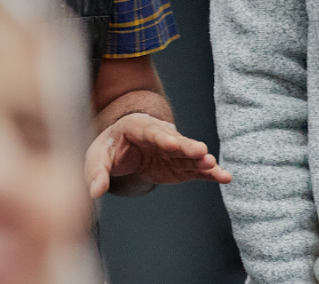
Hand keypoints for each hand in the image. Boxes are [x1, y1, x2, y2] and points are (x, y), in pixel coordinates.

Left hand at [84, 112, 230, 197]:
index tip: (170, 142)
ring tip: (213, 165)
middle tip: (200, 151)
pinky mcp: (180, 165)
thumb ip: (96, 173)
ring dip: (201, 160)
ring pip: (189, 154)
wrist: (122, 148)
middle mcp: (159, 135)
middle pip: (174, 140)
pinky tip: (224, 177)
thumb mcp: (97, 157)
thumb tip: (94, 192)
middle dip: (186, 146)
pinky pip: (196, 169)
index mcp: (136, 127)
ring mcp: (173, 150)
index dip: (160, 136)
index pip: (149, 131)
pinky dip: (209, 173)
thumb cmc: (109, 148)